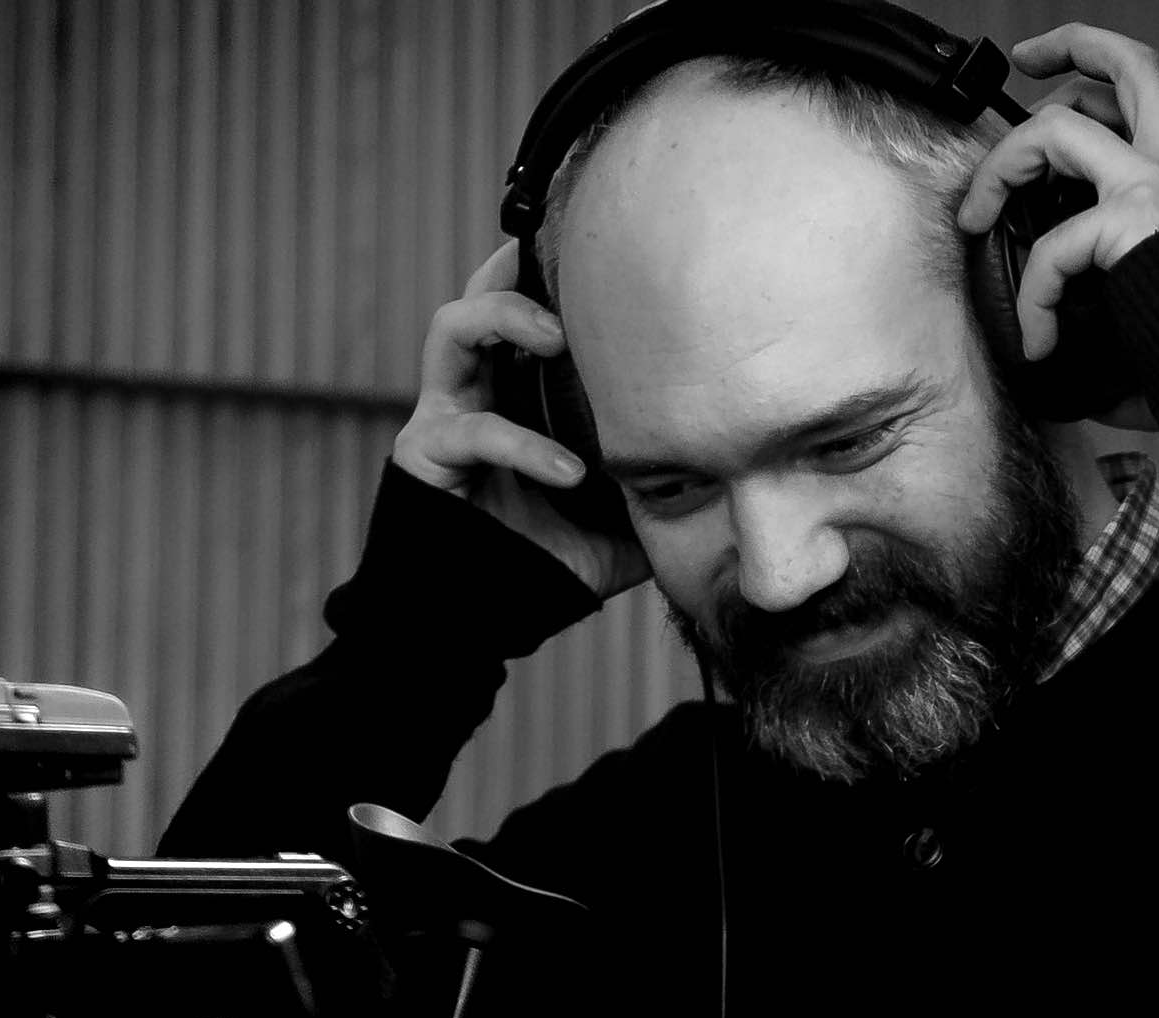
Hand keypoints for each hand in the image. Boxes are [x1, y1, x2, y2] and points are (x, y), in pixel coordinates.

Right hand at [392, 241, 650, 597]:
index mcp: (516, 391)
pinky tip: (570, 474)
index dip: (555, 273)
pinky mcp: (422, 458)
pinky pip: (473, 432)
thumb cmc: (541, 566)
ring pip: (453, 330)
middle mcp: (474, 390)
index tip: (608, 251)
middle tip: (568, 260)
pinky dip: (524, 446)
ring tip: (560, 336)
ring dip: (505, 318)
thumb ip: (661, 495)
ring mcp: (442, 417)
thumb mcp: (618, 525)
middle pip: (482, 292)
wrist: (476, 624)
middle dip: (518, 266)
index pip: (528, 311)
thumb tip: (736, 488)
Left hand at [958, 23, 1158, 376]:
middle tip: (1015, 78)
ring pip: (1057, 130)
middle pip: (1123, 68)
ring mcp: (1158, 185)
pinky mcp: (1135, 222)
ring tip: (978, 221)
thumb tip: (1052, 309)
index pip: (1148, 83)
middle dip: (1062, 53)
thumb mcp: (1158, 282)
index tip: (1043, 61)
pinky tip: (1037, 338)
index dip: (1096, 54)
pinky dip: (1032, 295)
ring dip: (1000, 170)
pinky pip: (1052, 243)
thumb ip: (1111, 266)